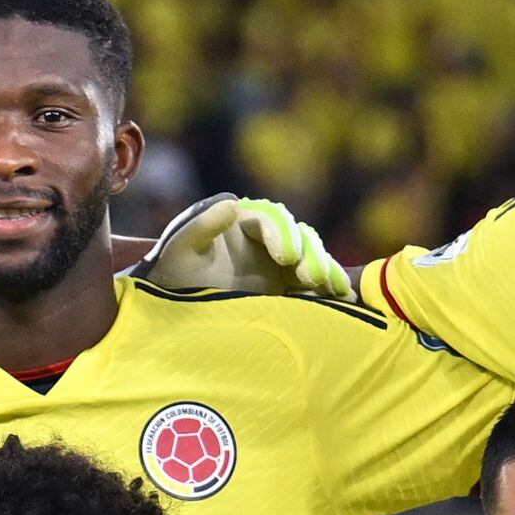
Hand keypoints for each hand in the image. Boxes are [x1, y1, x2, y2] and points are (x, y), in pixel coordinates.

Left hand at [140, 193, 351, 301]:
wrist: (172, 310)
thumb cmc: (170, 277)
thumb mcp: (179, 252)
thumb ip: (201, 227)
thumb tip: (233, 204)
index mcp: (239, 221)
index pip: (268, 219)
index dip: (280, 235)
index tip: (285, 258)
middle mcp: (262, 237)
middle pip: (296, 236)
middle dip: (307, 254)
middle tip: (309, 277)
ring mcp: (277, 261)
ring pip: (310, 256)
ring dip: (323, 270)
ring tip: (332, 289)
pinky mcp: (285, 284)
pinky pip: (312, 281)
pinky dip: (329, 286)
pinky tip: (344, 297)